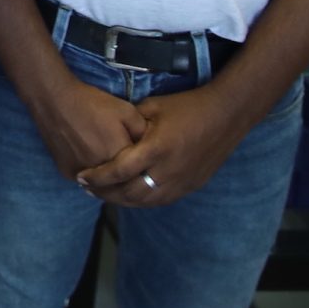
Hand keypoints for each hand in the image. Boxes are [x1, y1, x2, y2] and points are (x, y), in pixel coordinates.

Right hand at [28, 70, 147, 182]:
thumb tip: (151, 147)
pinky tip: (93, 166)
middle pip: (121, 184)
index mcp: (120, 158)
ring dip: (109, 182)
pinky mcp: (67, 173)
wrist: (55, 99)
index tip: (146, 161)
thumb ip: (144, 132)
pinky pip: (84, 181)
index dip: (144, 167)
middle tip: (132, 169)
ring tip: (114, 172)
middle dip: (128, 178)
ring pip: (102, 187)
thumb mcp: (127, 111)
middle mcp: (102, 172)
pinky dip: (91, 177)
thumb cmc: (93, 103)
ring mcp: (82, 175)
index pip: (139, 172)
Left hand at [77, 85, 258, 207]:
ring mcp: (182, 182)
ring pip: (145, 201)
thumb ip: (129, 124)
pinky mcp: (191, 186)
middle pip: (129, 193)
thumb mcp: (153, 107)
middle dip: (105, 193)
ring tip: (104, 194)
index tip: (82, 176)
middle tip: (88, 188)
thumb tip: (108, 135)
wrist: (226, 115)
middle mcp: (169, 170)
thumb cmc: (187, 106)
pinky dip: (142, 200)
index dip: (98, 177)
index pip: (119, 170)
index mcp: (157, 148)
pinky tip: (130, 195)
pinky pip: (161, 200)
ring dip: (122, 200)